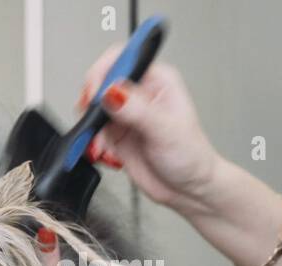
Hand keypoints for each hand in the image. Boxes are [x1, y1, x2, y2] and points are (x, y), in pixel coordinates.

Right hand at [80, 46, 221, 215]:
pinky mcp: (115, 134)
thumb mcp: (166, 131)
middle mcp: (139, 93)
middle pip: (101, 81)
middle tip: (93, 120)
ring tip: (100, 142)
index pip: (122, 59)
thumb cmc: (191, 157)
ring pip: (93, 107)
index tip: (97, 94)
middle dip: (92, 101)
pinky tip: (102, 151)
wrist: (189, 189)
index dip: (104, 73)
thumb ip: (137, 110)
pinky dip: (91, 141)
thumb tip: (111, 93)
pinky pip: (92, 130)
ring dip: (90, 125)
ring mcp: (125, 114)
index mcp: (157, 80)